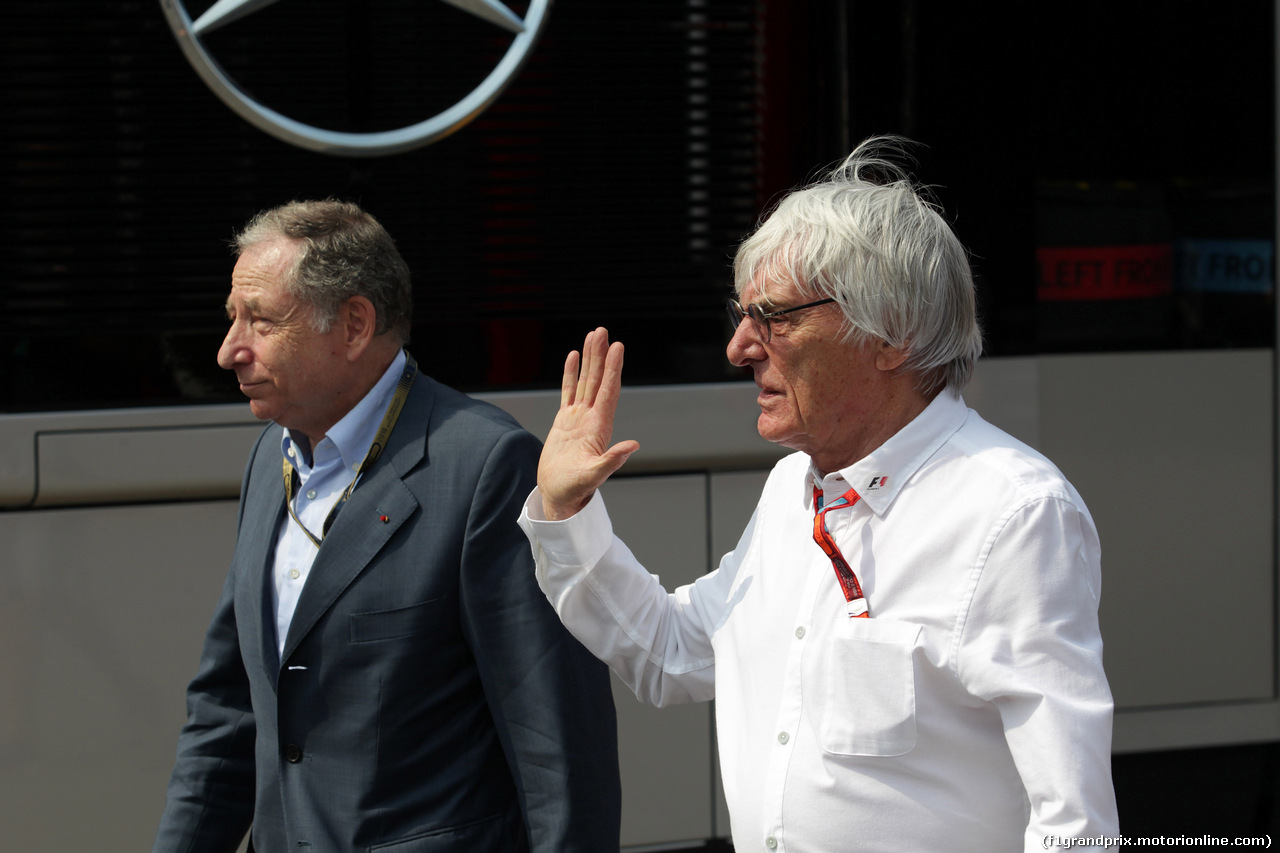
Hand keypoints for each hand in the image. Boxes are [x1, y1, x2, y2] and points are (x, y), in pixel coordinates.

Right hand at [539, 328, 639, 519]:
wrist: (560, 495)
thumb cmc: (576, 489)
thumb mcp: (594, 475)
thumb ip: (612, 460)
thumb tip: (633, 445)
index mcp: (599, 427)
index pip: (608, 391)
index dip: (613, 369)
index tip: (617, 348)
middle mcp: (591, 418)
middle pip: (597, 380)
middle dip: (600, 356)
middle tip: (602, 332)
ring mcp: (578, 418)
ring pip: (584, 381)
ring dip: (589, 359)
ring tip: (591, 336)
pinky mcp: (564, 421)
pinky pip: (568, 391)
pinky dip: (570, 374)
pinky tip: (573, 357)